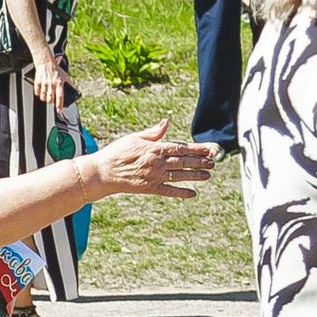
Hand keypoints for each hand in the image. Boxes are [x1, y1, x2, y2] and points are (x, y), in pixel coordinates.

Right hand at [30, 55, 69, 109]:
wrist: (46, 63)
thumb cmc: (56, 69)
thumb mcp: (65, 76)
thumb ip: (69, 83)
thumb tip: (73, 89)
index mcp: (59, 83)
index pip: (60, 96)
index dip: (59, 104)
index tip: (59, 110)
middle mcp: (52, 84)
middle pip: (50, 98)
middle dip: (50, 102)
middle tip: (51, 100)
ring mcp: (44, 83)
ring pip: (43, 97)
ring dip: (44, 99)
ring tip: (46, 96)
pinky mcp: (38, 82)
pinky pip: (37, 92)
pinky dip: (38, 94)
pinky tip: (40, 92)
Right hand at [88, 121, 215, 198]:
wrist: (103, 172)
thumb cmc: (116, 153)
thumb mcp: (134, 137)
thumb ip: (153, 132)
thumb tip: (166, 122)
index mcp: (155, 149)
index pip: (181, 148)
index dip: (196, 149)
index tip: (208, 149)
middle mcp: (158, 163)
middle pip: (184, 162)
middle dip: (200, 162)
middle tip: (213, 162)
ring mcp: (155, 177)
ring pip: (180, 175)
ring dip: (195, 176)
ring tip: (208, 175)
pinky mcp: (150, 188)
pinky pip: (169, 191)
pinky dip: (181, 192)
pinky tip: (192, 193)